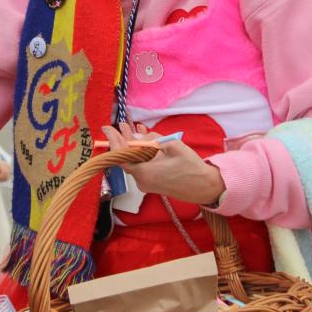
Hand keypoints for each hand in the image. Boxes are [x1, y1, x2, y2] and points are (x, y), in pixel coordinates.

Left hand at [101, 122, 224, 205]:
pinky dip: (142, 152)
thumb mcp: (172, 146)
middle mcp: (142, 180)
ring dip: (134, 145)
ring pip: (135, 161)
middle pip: (127, 158)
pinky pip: (142, 165)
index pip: (121, 156)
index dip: (113, 141)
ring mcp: (146, 183)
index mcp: (144, 173)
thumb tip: (137, 136)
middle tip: (122, 124)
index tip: (108, 128)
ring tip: (133, 128)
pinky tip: (145, 140)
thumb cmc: (190, 167)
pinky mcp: (152, 182)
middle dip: (124, 140)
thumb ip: (152, 140)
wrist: (204, 187)